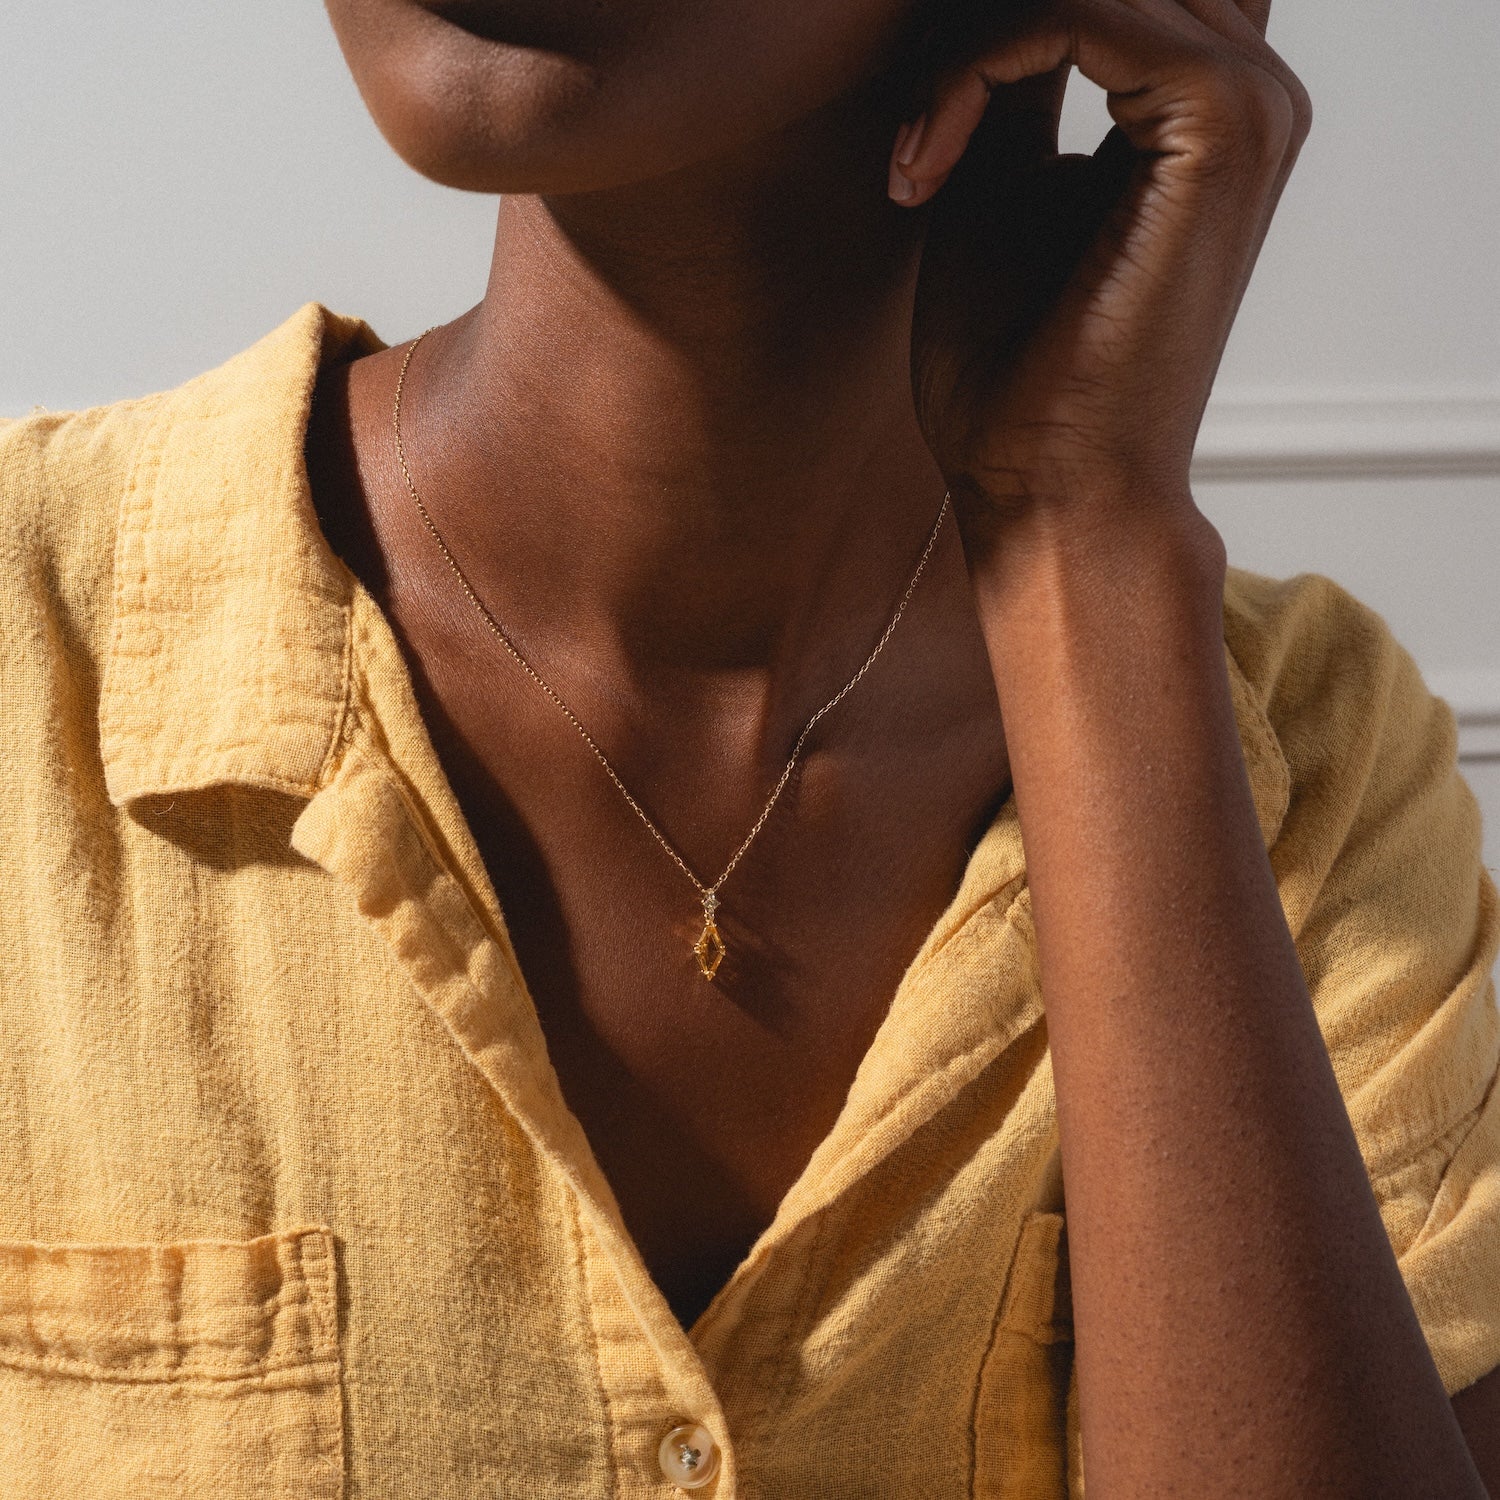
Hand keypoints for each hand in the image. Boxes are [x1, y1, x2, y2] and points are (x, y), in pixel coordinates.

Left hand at [889, 0, 1310, 537]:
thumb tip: (992, 7)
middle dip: (984, 27)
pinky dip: (974, 68)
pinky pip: (1077, 12)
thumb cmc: (1016, 375)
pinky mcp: (1219, 125)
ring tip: (916, 159)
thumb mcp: (994, 188)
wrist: (1049, 491)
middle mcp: (1251, 89)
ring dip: (969, 44)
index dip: (997, 29)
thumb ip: (1008, 77)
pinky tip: (924, 163)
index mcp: (1207, 110)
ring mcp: (1250, 101)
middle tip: (916, 136)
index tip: (914, 137)